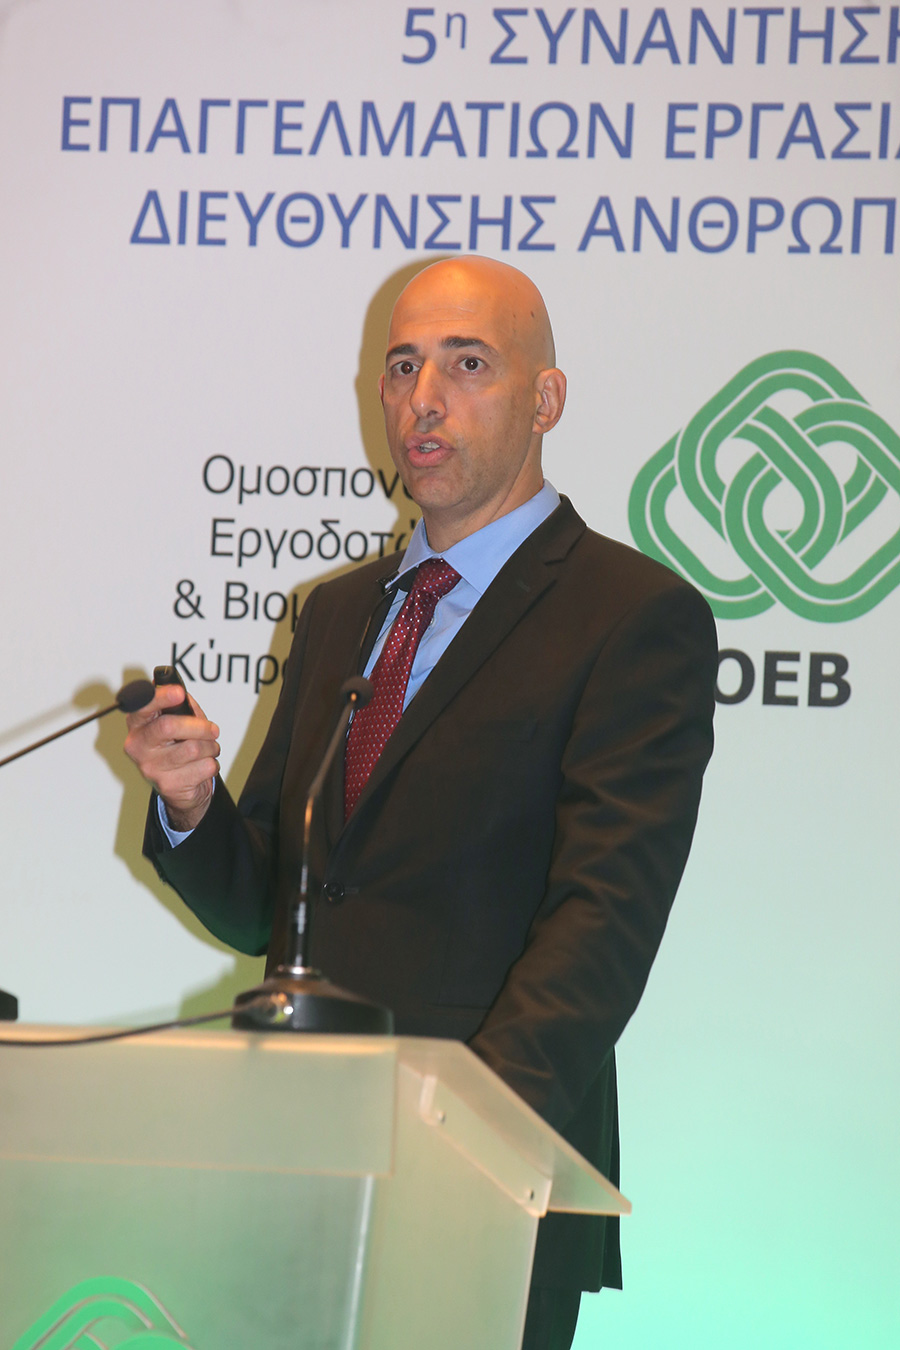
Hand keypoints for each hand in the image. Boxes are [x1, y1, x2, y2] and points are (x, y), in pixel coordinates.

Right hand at [124, 683, 220, 831]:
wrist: (181, 788)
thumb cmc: (179, 747)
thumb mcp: (179, 721)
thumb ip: (181, 706)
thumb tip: (182, 693)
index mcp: (138, 724)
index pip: (142, 706)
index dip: (161, 697)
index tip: (179, 693)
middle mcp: (137, 745)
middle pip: (168, 726)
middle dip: (199, 726)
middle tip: (213, 730)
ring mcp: (150, 767)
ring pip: (192, 748)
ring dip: (210, 747)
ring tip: (209, 749)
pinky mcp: (167, 785)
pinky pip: (204, 767)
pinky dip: (212, 764)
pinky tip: (204, 765)